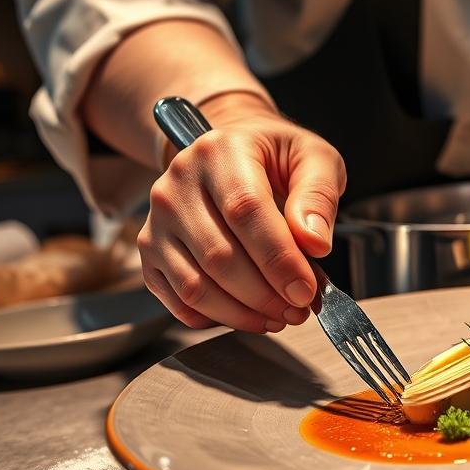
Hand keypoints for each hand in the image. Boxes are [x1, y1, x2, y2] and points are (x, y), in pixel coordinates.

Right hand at [138, 92, 345, 332]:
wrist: (230, 151)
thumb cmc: (274, 158)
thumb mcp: (313, 158)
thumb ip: (318, 196)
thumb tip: (314, 243)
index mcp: (220, 152)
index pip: (245, 211)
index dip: (278, 259)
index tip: (306, 290)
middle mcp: (178, 184)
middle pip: (218, 256)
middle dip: (265, 295)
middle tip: (299, 310)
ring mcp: (158, 220)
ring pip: (194, 286)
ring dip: (241, 314)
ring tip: (278, 316)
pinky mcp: (150, 250)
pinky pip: (177, 299)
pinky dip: (214, 318)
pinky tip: (247, 315)